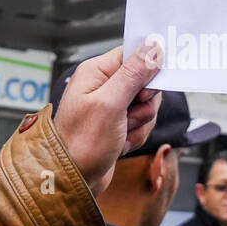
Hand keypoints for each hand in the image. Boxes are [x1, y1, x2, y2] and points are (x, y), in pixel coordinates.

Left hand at [53, 44, 162, 195]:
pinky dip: (135, 136)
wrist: (74, 179)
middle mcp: (104, 85)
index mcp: (97, 72)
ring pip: (147, 106)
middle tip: (127, 115)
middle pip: (146, 82)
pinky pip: (142, 123)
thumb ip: (133, 73)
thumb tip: (153, 46)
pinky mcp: (118, 124)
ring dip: (139, 123)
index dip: (147, 71)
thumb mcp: (110, 104)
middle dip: (144, 104)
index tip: (145, 90)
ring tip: (119, 133)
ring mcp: (112, 106)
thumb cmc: (81, 143)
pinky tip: (119, 143)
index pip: (134, 54)